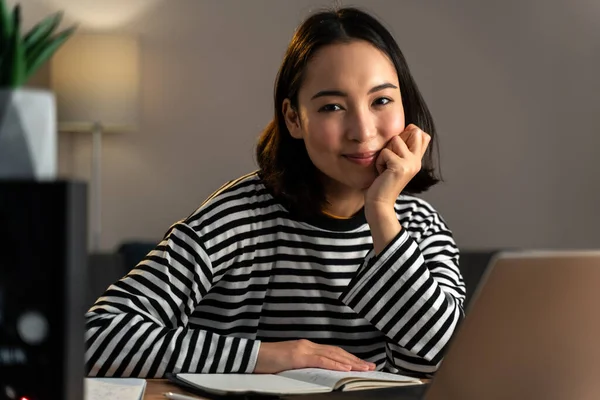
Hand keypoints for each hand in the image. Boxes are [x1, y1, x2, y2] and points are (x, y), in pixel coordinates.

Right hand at [254, 339, 375, 373]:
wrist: (252, 356)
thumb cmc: (269, 362)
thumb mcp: (291, 364)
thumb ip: (305, 366)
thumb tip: (320, 374)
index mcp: (307, 347)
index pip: (333, 352)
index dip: (349, 358)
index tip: (362, 364)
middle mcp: (308, 345)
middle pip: (337, 352)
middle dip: (355, 360)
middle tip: (371, 367)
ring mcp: (303, 349)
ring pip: (332, 355)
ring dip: (350, 362)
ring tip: (364, 368)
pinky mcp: (298, 356)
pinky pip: (320, 360)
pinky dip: (335, 364)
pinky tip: (345, 368)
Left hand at [365, 124, 430, 211]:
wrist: (379, 203)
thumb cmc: (382, 183)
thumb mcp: (395, 164)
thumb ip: (403, 149)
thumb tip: (410, 128)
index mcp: (417, 161)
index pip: (423, 135)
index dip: (409, 134)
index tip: (397, 149)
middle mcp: (417, 161)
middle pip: (414, 132)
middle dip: (396, 141)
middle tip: (389, 159)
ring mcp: (410, 164)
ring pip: (396, 139)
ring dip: (384, 153)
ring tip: (385, 167)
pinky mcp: (400, 167)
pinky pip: (385, 152)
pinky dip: (379, 162)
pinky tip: (382, 173)